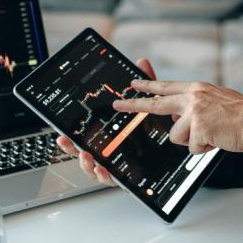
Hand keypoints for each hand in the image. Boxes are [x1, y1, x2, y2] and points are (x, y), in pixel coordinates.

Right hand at [55, 57, 158, 186]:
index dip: (72, 135)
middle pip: (84, 152)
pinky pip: (113, 180)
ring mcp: (117, 166)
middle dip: (71, 149)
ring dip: (86, 164)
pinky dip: (104, 175)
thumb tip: (142, 62)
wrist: (180, 145)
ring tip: (86, 155)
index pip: (87, 135)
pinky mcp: (128, 177)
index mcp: (110, 135)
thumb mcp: (152, 103)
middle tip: (66, 141)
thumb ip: (147, 84)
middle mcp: (110, 152)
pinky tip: (102, 169)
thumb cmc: (160, 127)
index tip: (61, 132)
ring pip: (94, 169)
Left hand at [112, 80, 242, 153]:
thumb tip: (177, 116)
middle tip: (118, 104)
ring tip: (210, 135)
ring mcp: (194, 113)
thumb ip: (194, 104)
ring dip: (191, 141)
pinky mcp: (199, 129)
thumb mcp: (215, 98)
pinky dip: (204, 149)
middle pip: (156, 104)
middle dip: (135, 105)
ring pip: (176, 135)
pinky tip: (216, 141)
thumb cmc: (239, 114)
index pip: (166, 86)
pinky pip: (192, 147)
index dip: (147, 86)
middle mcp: (193, 97)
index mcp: (196, 89)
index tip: (132, 85)